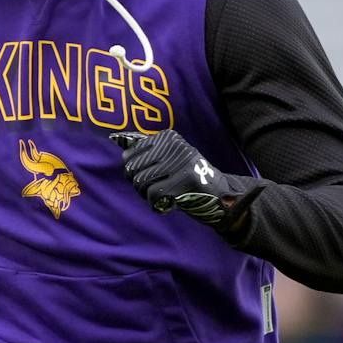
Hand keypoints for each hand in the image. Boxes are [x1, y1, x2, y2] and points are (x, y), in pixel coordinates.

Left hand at [110, 130, 254, 228]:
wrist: (221, 195)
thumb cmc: (189, 179)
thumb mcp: (171, 159)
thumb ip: (150, 154)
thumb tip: (121, 149)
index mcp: (168, 137)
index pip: (129, 153)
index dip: (132, 171)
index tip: (145, 178)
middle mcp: (174, 146)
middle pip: (133, 169)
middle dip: (138, 184)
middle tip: (151, 191)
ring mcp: (180, 162)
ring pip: (141, 182)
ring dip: (146, 196)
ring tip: (159, 197)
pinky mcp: (185, 180)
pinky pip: (153, 195)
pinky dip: (155, 205)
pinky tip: (166, 206)